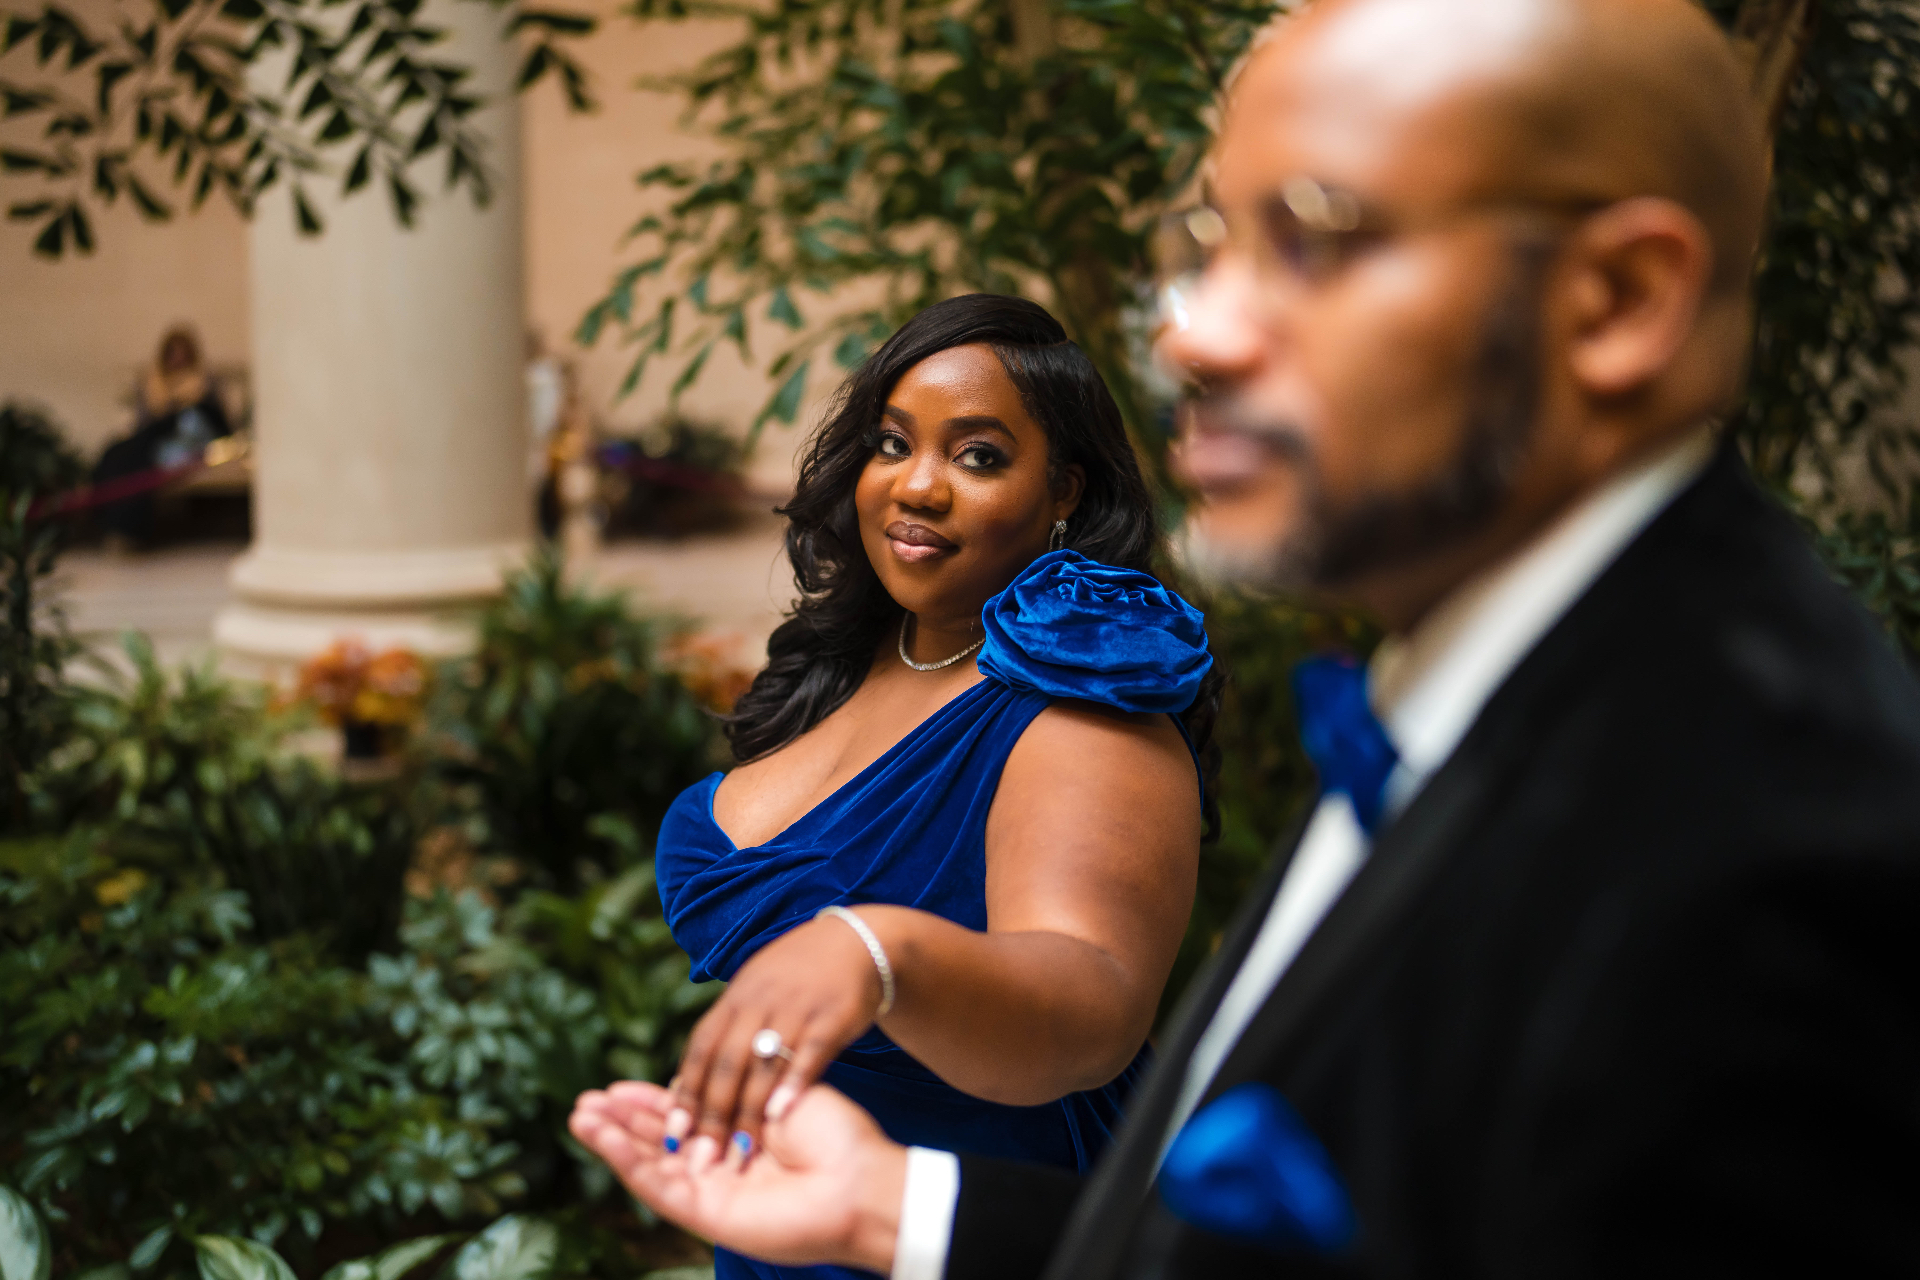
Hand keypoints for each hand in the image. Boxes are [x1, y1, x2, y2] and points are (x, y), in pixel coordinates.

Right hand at [570, 1080, 904, 1271]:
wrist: (859, 1178)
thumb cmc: (832, 1134)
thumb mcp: (775, 1092)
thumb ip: (733, 1086)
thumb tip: (689, 1073)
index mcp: (735, 1137)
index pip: (681, 1117)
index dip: (648, 1101)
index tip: (616, 1084)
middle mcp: (718, 1167)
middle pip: (657, 1143)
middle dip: (620, 1121)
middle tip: (586, 1099)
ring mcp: (710, 1192)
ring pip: (649, 1166)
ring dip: (612, 1141)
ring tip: (580, 1116)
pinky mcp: (707, 1215)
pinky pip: (658, 1187)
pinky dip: (629, 1162)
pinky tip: (605, 1140)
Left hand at [665, 913, 885, 1159]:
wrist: (857, 941)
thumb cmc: (799, 977)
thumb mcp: (755, 992)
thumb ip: (725, 1033)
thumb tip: (687, 1080)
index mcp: (736, 999)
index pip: (700, 1050)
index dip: (686, 1094)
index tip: (673, 1136)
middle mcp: (759, 1002)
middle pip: (726, 1063)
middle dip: (711, 1114)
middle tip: (702, 1160)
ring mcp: (796, 1007)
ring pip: (763, 1063)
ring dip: (749, 1110)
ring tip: (739, 1153)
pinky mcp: (833, 1014)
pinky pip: (810, 1052)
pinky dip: (793, 1083)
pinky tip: (782, 1114)